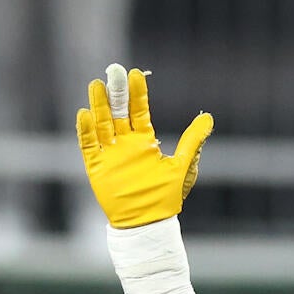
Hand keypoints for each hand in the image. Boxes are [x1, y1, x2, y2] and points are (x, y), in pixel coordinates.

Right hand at [76, 63, 214, 228]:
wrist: (148, 223)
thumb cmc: (166, 197)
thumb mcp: (183, 166)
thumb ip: (192, 141)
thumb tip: (209, 118)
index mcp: (144, 140)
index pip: (139, 110)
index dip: (137, 92)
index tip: (135, 73)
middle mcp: (125, 143)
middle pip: (118, 112)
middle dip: (116, 93)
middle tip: (112, 71)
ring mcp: (110, 154)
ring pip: (101, 124)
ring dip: (98, 105)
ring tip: (96, 85)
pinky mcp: (96, 167)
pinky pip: (88, 145)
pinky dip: (86, 130)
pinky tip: (85, 114)